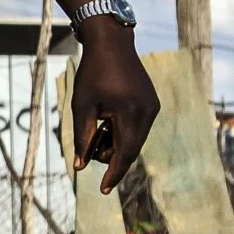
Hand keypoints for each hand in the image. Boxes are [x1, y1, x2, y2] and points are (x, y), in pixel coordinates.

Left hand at [70, 23, 158, 193]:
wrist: (111, 43)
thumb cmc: (92, 72)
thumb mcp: (82, 106)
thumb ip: (82, 137)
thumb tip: (80, 165)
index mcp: (132, 113)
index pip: (124, 153)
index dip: (113, 174)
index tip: (103, 190)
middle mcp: (148, 112)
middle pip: (130, 149)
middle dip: (109, 156)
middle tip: (88, 150)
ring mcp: (152, 107)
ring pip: (134, 139)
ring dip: (114, 143)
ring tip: (95, 128)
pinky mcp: (151, 103)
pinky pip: (137, 127)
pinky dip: (121, 132)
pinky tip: (106, 122)